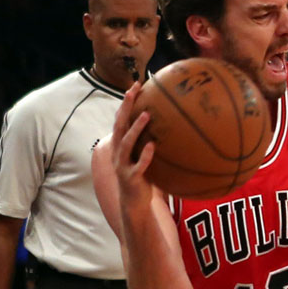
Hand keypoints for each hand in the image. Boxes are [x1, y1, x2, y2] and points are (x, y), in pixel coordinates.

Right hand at [111, 83, 155, 206]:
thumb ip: (149, 141)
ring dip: (135, 128)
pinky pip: (138, 165)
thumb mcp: (143, 156)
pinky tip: (152, 145)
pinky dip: (145, 155)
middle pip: (119, 125)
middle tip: (133, 91)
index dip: (126, 102)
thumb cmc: (141, 177)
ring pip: (126, 143)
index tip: (135, 85)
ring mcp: (123, 165)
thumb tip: (169, 125)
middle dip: (125, 107)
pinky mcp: (132, 178)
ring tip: (146, 115)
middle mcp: (118, 152)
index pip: (121, 118)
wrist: (134, 203)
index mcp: (121, 145)